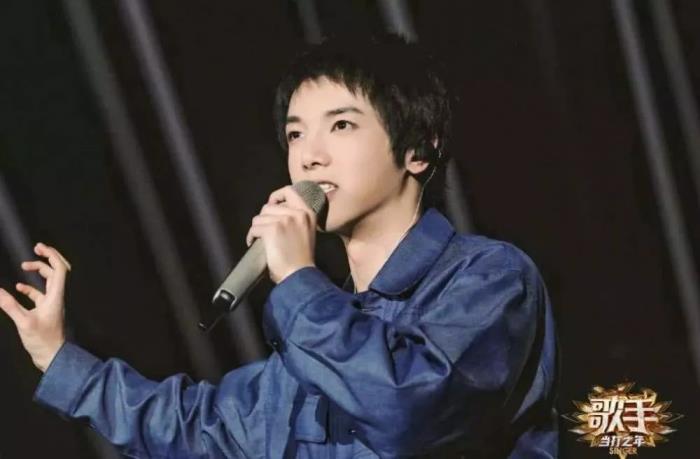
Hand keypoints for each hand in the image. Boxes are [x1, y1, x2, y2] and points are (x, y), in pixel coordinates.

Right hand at [0, 242, 69, 371]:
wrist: (52, 357)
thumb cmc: (42, 341)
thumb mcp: (23, 322)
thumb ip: (9, 305)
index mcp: (56, 296)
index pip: (60, 269)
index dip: (52, 255)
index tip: (38, 247)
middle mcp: (56, 297)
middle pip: (57, 271)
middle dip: (47, 258)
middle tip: (35, 249)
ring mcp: (52, 304)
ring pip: (48, 282)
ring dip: (38, 272)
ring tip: (24, 267)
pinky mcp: (46, 311)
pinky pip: (40, 294)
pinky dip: (31, 288)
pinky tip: (19, 288)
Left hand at [245, 185, 316, 283]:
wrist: (300, 275)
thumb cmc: (301, 259)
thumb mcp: (305, 232)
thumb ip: (295, 219)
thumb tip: (275, 211)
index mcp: (307, 213)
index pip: (289, 191)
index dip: (276, 195)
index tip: (271, 203)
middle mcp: (297, 213)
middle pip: (268, 206)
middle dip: (263, 219)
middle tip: (263, 231)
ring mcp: (284, 220)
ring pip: (259, 218)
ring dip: (257, 229)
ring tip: (259, 239)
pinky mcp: (272, 229)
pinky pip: (254, 228)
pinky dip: (251, 236)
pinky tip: (253, 243)